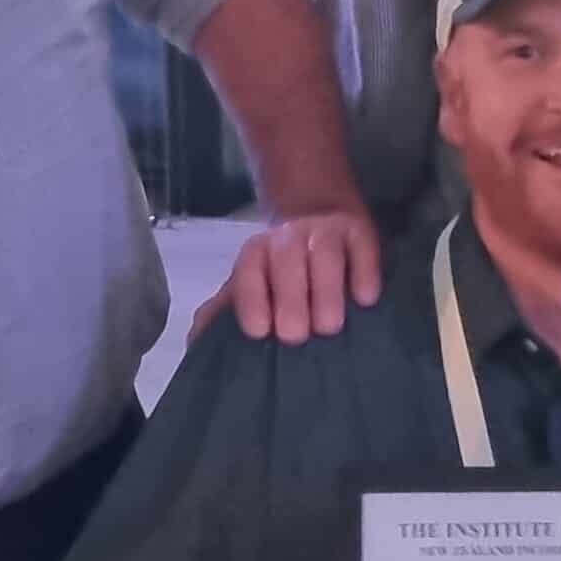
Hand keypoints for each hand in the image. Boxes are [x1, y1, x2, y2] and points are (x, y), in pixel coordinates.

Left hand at [193, 207, 381, 343]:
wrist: (320, 220)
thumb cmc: (281, 272)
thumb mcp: (249, 286)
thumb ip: (222, 312)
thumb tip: (196, 340)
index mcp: (256, 252)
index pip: (249, 269)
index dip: (252, 298)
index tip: (259, 331)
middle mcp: (289, 237)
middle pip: (287, 260)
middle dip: (290, 300)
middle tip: (296, 336)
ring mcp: (326, 231)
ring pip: (325, 253)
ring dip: (327, 291)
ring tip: (329, 327)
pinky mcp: (361, 232)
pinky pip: (363, 249)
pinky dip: (364, 274)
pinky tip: (364, 300)